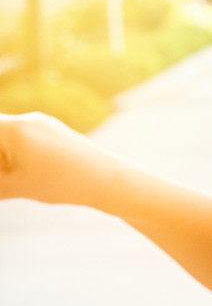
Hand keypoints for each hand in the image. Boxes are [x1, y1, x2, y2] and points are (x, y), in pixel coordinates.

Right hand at [0, 111, 119, 207]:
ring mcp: (43, 123)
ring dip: (5, 155)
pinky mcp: (54, 131)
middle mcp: (28, 119)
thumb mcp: (13, 186)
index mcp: (14, 128)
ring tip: (14, 176)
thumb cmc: (60, 183)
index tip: (3, 171)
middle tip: (9, 175)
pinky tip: (25, 172)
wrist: (107, 179)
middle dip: (0, 159)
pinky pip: (24, 136)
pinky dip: (15, 152)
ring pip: (8, 134)